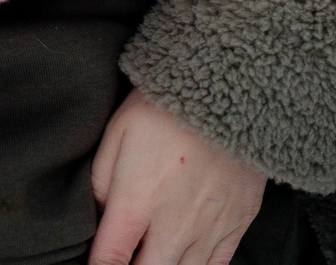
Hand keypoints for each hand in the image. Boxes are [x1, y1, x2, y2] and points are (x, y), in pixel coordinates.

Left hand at [87, 90, 266, 264]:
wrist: (228, 89)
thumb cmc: (165, 107)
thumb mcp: (116, 134)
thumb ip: (101, 183)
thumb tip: (98, 219)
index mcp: (137, 201)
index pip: (109, 259)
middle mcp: (174, 224)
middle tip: (125, 258)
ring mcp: (209, 228)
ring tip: (153, 255)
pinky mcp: (237, 224)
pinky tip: (183, 259)